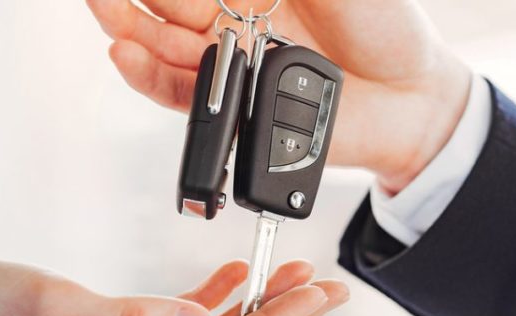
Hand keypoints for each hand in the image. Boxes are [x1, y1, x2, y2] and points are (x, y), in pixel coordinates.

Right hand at [87, 0, 472, 193]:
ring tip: (103, 8)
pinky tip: (126, 53)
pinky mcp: (231, 105)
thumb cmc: (387, 27)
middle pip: (165, 2)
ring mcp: (230, 62)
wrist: (412, 99)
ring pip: (161, 45)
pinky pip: (179, 92)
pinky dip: (148, 75)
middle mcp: (234, 18)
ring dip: (126, 27)